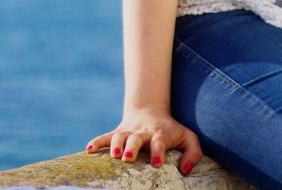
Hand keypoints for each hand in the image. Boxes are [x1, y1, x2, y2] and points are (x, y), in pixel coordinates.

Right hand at [85, 107, 202, 175]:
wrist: (151, 111)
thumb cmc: (172, 131)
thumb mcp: (188, 138)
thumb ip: (193, 153)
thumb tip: (185, 171)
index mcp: (160, 133)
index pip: (159, 141)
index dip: (158, 151)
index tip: (156, 163)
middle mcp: (143, 131)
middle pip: (136, 138)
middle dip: (131, 147)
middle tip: (127, 158)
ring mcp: (129, 131)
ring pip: (119, 135)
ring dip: (114, 145)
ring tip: (114, 156)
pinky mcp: (118, 132)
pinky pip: (105, 136)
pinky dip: (97, 142)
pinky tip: (88, 150)